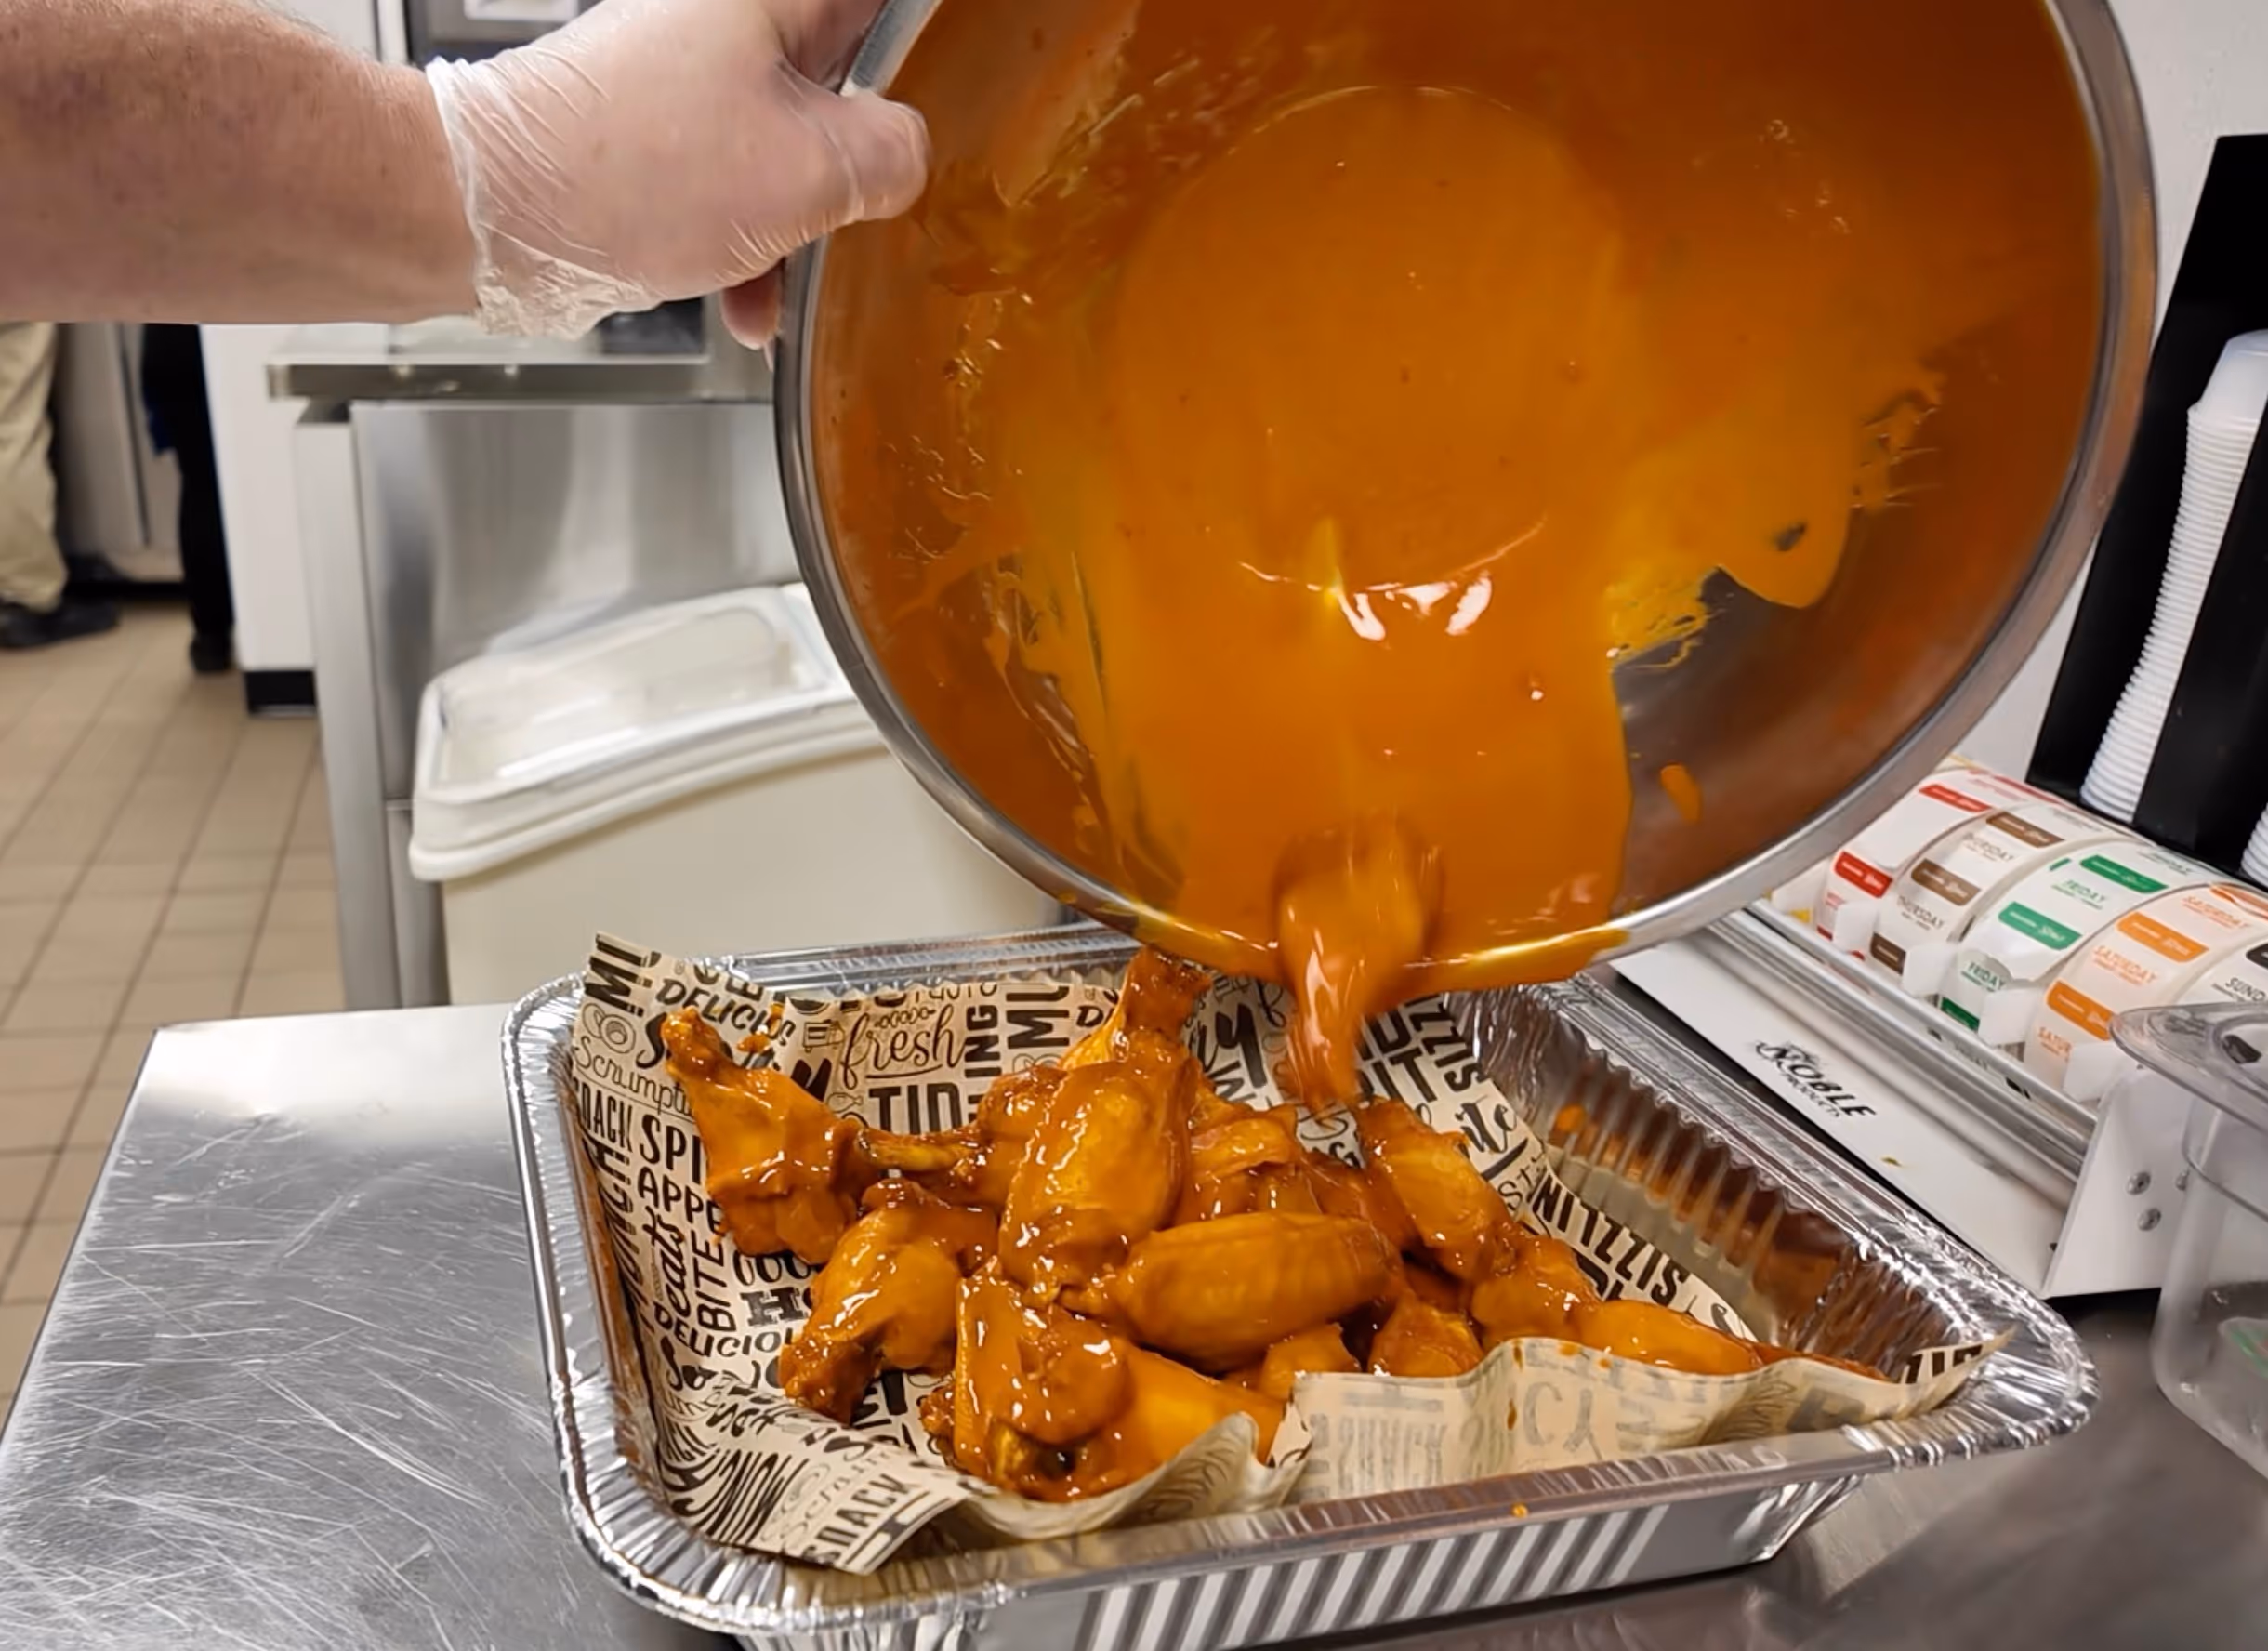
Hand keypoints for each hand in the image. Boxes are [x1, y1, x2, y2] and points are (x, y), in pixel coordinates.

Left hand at [424, 0, 927, 343]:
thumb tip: (907, 157)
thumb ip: (891, 156)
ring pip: (783, 144)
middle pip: (837, 81)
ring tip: (783, 278)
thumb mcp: (812, 171)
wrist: (498, 214)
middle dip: (856, 163)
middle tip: (866, 209)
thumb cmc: (633, 170)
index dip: (919, 57)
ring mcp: (679, 74)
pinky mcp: (647, 133)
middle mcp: (723, 18)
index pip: (880, 10)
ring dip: (797, 224)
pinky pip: (727, 183)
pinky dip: (744, 243)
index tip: (942, 101)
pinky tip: (743, 301)